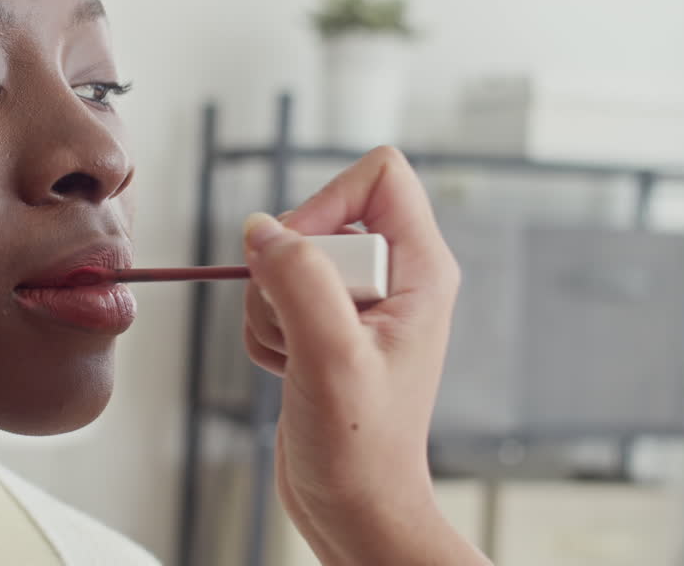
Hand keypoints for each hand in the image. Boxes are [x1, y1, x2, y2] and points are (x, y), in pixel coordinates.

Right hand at [241, 146, 487, 564]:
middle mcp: (393, 278)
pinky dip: (265, 332)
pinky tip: (289, 372)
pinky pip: (272, 297)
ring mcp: (355, 304)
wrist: (354, 507)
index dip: (329, 201)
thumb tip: (261, 230)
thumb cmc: (363, 448)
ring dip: (270, 308)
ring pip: (285, 260)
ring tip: (297, 359)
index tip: (301, 255)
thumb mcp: (332, 358)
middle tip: (301, 330)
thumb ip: (299, 282)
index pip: (379, 176)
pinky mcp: (323, 328)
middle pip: (318, 220)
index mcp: (422, 270)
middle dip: (287, 272)